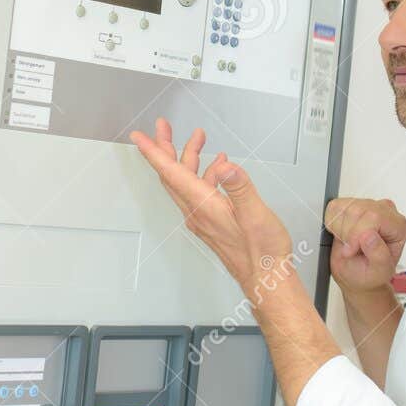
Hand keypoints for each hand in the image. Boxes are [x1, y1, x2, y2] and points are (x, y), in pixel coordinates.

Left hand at [129, 118, 294, 294]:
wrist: (266, 278)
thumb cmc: (262, 253)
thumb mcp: (256, 215)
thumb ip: (240, 188)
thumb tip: (225, 167)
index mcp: (204, 206)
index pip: (171, 173)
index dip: (153, 152)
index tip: (139, 137)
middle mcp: (197, 212)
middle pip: (172, 174)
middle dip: (166, 147)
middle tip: (163, 127)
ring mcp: (202, 218)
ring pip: (186, 182)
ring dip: (189, 158)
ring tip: (199, 139)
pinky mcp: (211, 222)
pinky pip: (199, 192)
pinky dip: (206, 174)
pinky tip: (219, 168)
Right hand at [324, 197, 405, 296]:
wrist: (356, 274)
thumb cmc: (370, 272)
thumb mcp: (379, 271)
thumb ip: (379, 255)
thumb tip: (369, 236)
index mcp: (397, 225)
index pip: (374, 217)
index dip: (357, 234)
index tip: (350, 250)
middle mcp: (384, 211)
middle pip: (357, 210)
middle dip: (347, 233)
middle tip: (349, 250)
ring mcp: (366, 205)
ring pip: (344, 208)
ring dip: (339, 230)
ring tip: (347, 244)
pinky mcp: (350, 205)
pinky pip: (334, 207)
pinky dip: (332, 224)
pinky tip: (341, 235)